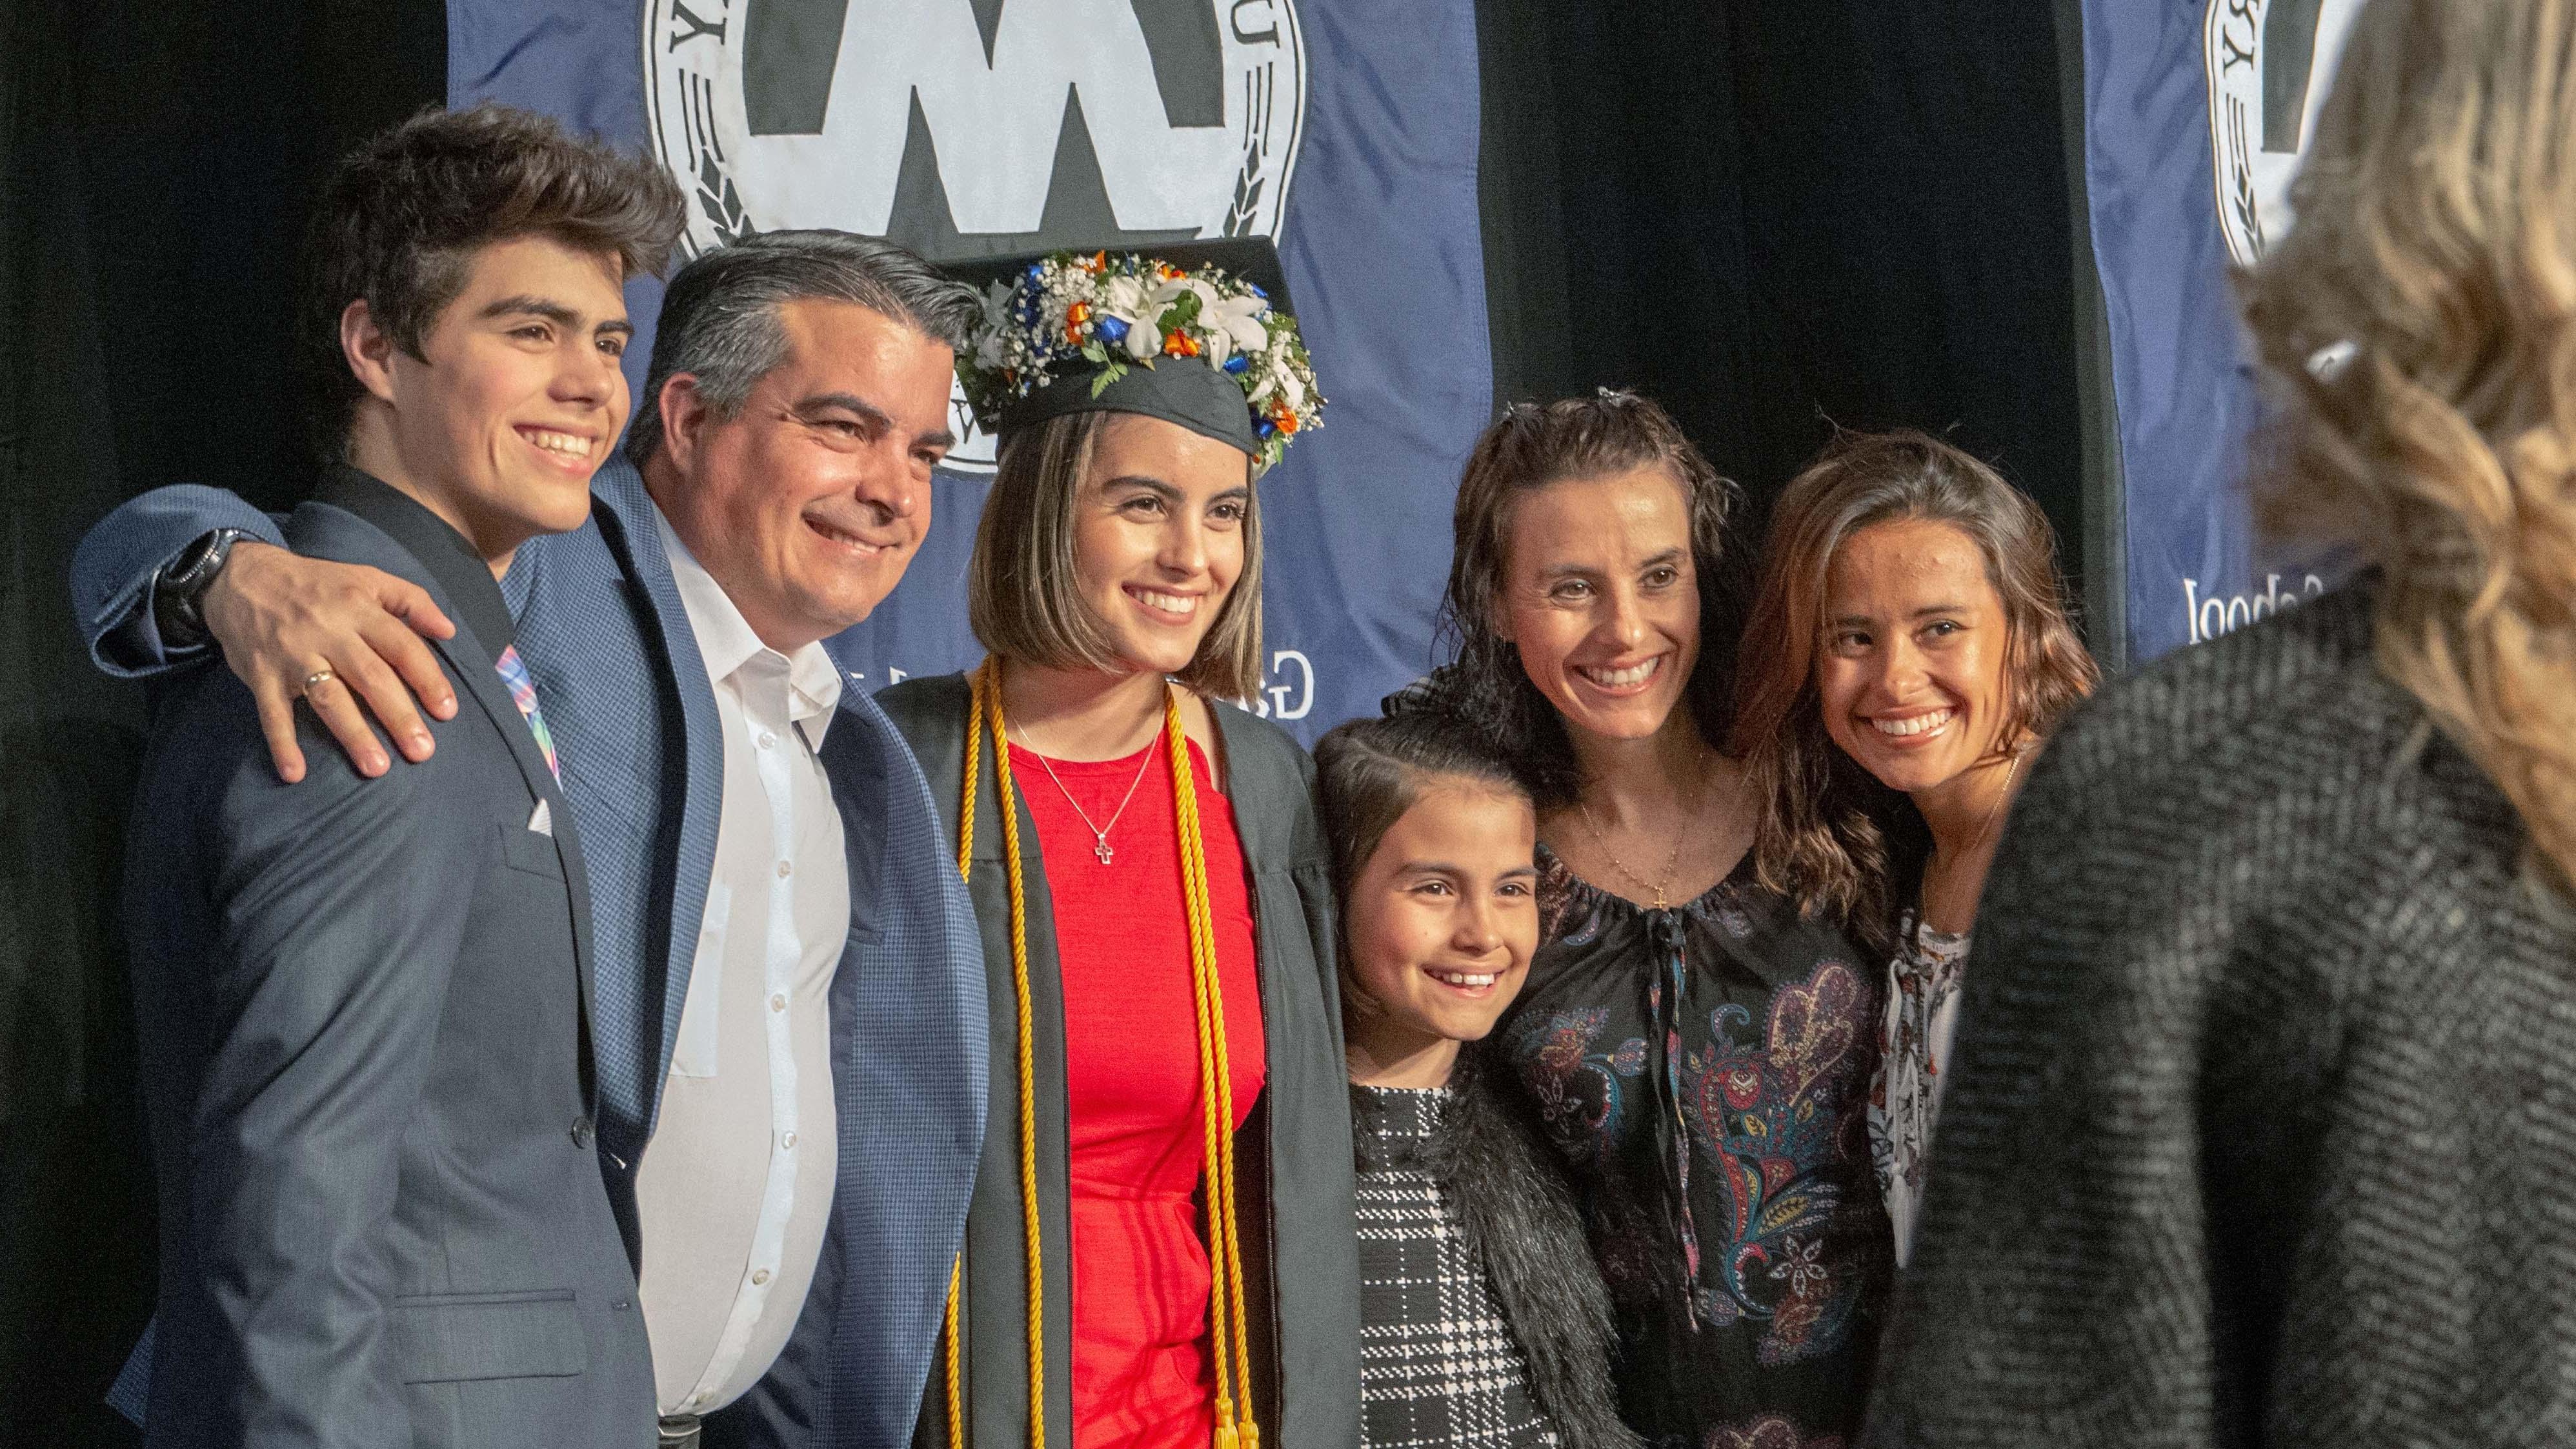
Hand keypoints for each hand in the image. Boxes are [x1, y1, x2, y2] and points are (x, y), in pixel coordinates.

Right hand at [201, 540, 459, 781]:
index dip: (427, 678)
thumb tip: (449, 631)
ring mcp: (292, 654)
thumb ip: (412, 600)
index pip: (401, 646)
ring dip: (352, 734)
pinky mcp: (261, 673)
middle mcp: (327, 631)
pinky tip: (295, 772)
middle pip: (370, 677)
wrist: (241, 576)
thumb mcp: (367, 578)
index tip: (447, 711)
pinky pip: (272, 712)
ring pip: (328, 697)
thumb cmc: (316, 583)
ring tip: (376, 767)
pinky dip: (282, 742)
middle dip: (398, 715)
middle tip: (422, 750)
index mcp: (358, 608)